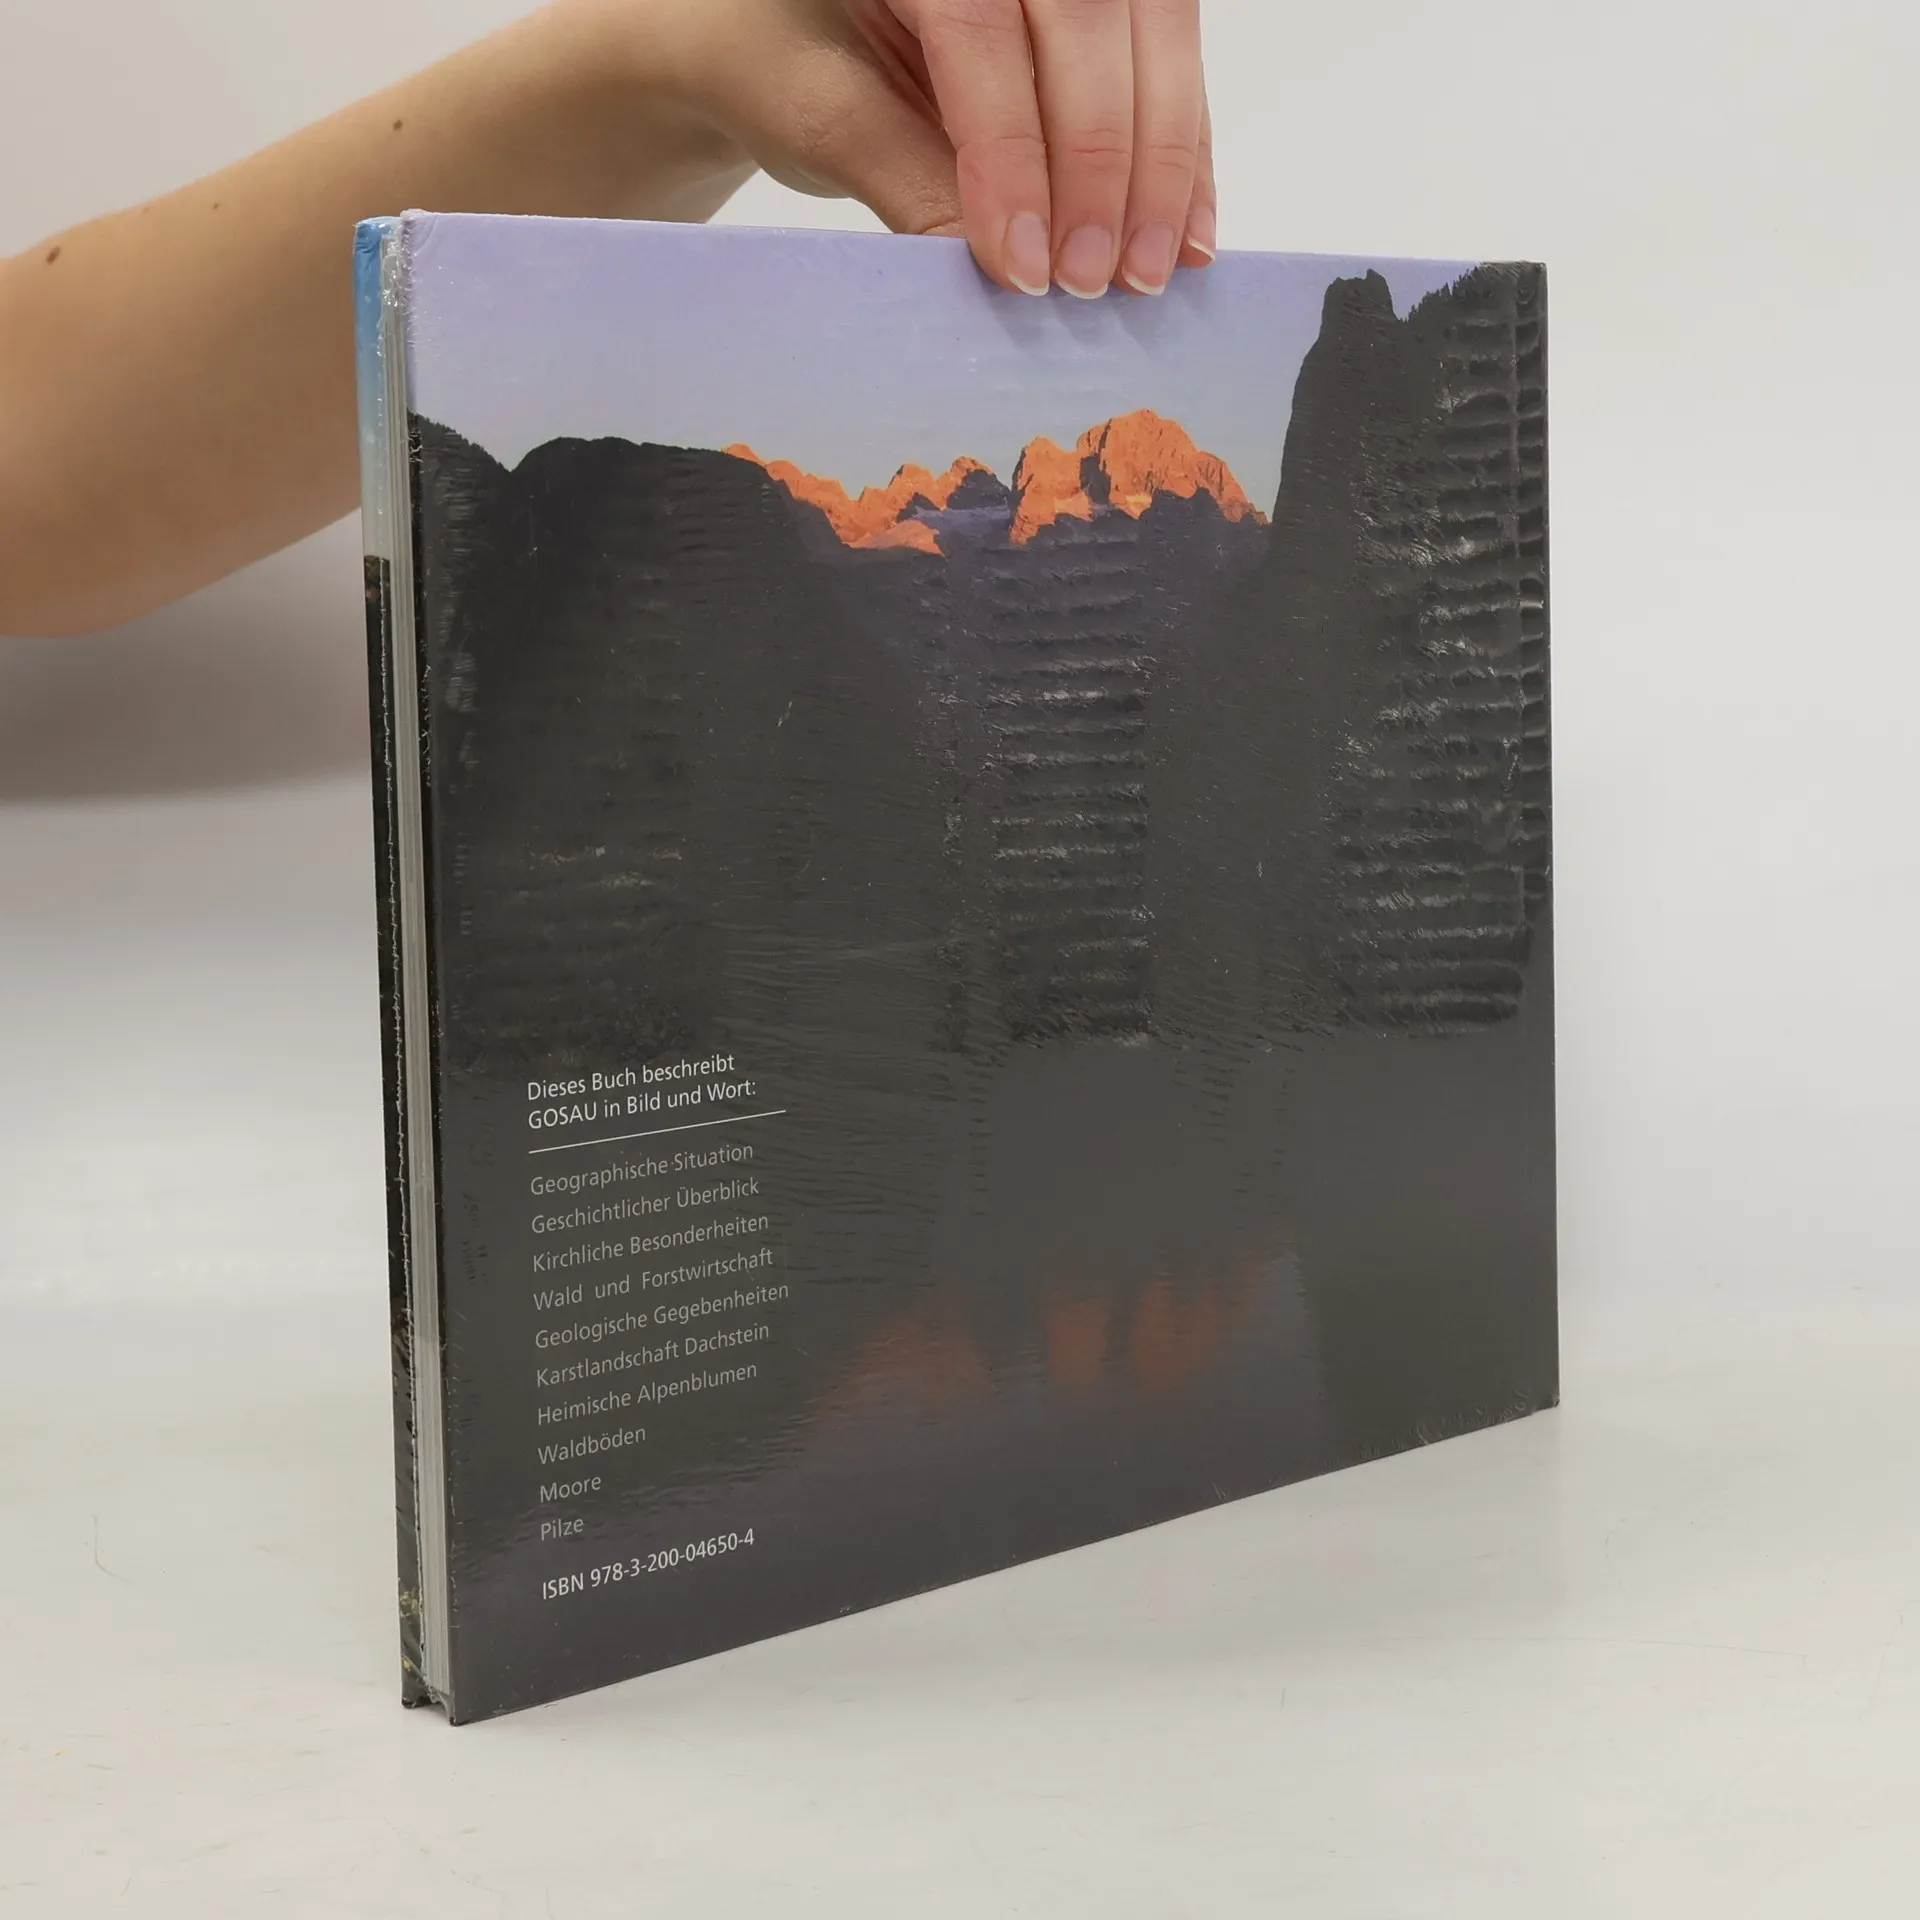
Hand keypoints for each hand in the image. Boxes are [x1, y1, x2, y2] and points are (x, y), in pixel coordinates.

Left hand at [634, 0, 1214, 297]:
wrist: (770, 32)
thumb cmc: (776, 55)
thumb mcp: (820, 116)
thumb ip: (911, 182)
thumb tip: (1013, 270)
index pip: (981, 26)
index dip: (1014, 153)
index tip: (1026, 265)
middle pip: (1088, 17)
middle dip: (1104, 160)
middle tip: (1093, 280)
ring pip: (1151, 31)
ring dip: (1162, 161)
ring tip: (1148, 271)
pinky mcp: (1101, 0)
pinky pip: (1167, 61)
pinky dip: (1182, 152)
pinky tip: (1183, 234)